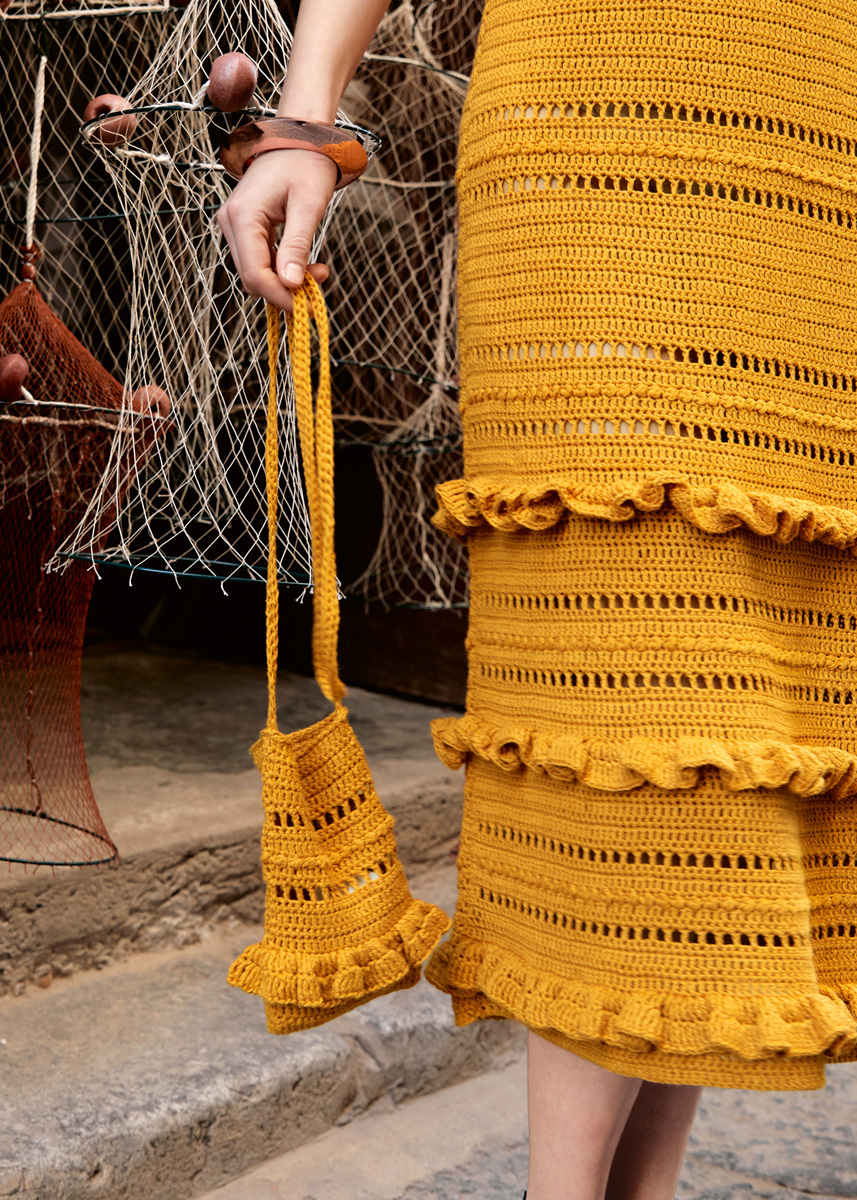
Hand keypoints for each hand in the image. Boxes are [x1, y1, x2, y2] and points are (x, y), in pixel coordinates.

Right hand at [217, 147, 335, 308]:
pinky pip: (259, 260)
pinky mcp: (243, 228)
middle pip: (252, 278)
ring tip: (318, 269)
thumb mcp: (308, 205)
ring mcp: (233, 225)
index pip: (255, 275)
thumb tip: (291, 285)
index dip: (280, 297)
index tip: (308, 305)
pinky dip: (282, 268)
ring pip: (255, 273)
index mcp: (242, 216)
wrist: (297, 138)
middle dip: (285, 289)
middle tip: (321, 278)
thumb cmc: (306, 164)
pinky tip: (305, 263)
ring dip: (285, 280)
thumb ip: (297, 245)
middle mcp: (230, 222)